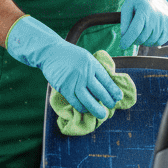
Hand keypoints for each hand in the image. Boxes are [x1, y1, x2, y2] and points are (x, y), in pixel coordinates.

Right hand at [6, 15, 121, 117]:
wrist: (50, 52)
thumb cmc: (70, 55)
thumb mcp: (86, 57)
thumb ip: (94, 69)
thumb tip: (106, 86)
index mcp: (92, 64)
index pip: (106, 81)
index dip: (113, 91)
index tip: (118, 97)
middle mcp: (84, 73)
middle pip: (100, 92)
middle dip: (108, 101)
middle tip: (111, 107)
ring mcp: (73, 81)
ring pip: (88, 100)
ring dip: (96, 109)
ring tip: (102, 115)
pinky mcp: (64, 88)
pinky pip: (75, 101)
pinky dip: (81, 107)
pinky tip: (85, 109)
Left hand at [120, 0, 167, 47]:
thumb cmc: (139, 3)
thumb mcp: (127, 6)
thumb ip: (124, 21)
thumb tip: (124, 36)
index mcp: (144, 9)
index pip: (135, 30)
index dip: (127, 40)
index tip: (122, 46)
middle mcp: (157, 16)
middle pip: (142, 38)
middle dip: (134, 40)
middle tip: (131, 35)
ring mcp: (166, 22)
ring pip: (150, 42)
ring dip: (143, 41)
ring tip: (140, 32)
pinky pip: (159, 42)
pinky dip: (152, 41)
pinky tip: (149, 33)